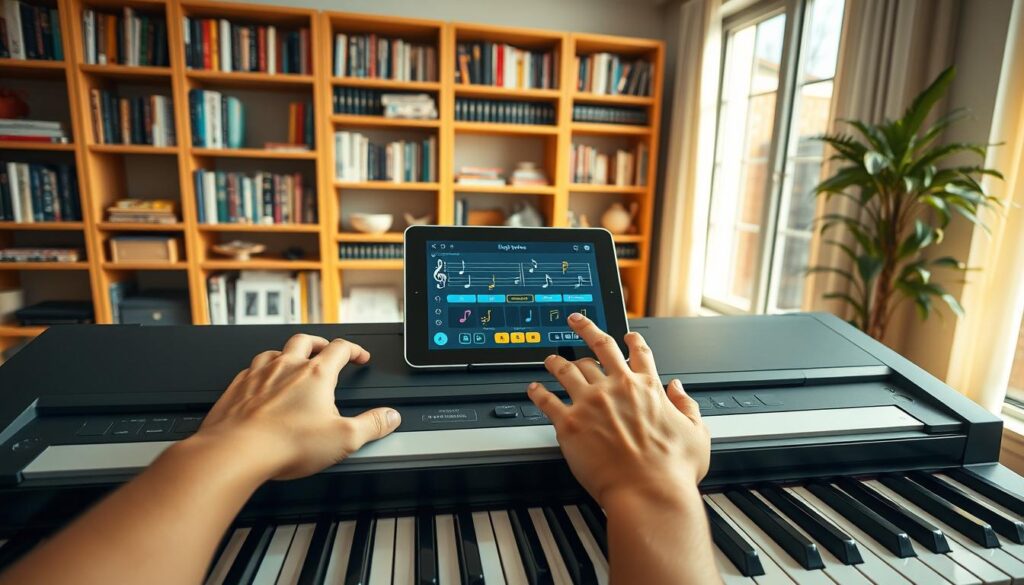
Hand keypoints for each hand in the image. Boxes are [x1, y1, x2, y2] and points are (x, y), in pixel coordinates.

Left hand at [193, 334, 400, 480]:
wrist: (236, 451)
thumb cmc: (285, 443)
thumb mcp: (344, 439)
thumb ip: (372, 425)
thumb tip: (390, 416)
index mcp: (315, 374)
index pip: (340, 349)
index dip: (354, 349)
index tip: (360, 356)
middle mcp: (286, 367)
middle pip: (305, 341)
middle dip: (320, 343)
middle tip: (326, 350)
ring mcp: (258, 375)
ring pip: (274, 351)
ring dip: (287, 353)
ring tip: (292, 362)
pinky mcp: (237, 388)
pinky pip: (249, 369)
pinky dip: (260, 371)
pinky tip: (260, 383)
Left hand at [527, 313, 709, 506]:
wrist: (648, 492)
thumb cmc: (673, 469)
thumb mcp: (697, 432)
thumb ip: (687, 405)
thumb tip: (678, 388)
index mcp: (647, 387)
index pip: (639, 352)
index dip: (632, 340)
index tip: (626, 335)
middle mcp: (617, 387)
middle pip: (598, 346)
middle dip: (585, 328)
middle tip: (576, 320)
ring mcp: (591, 403)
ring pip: (568, 369)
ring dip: (557, 361)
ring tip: (551, 358)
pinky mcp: (569, 423)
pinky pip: (547, 401)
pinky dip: (538, 392)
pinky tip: (533, 389)